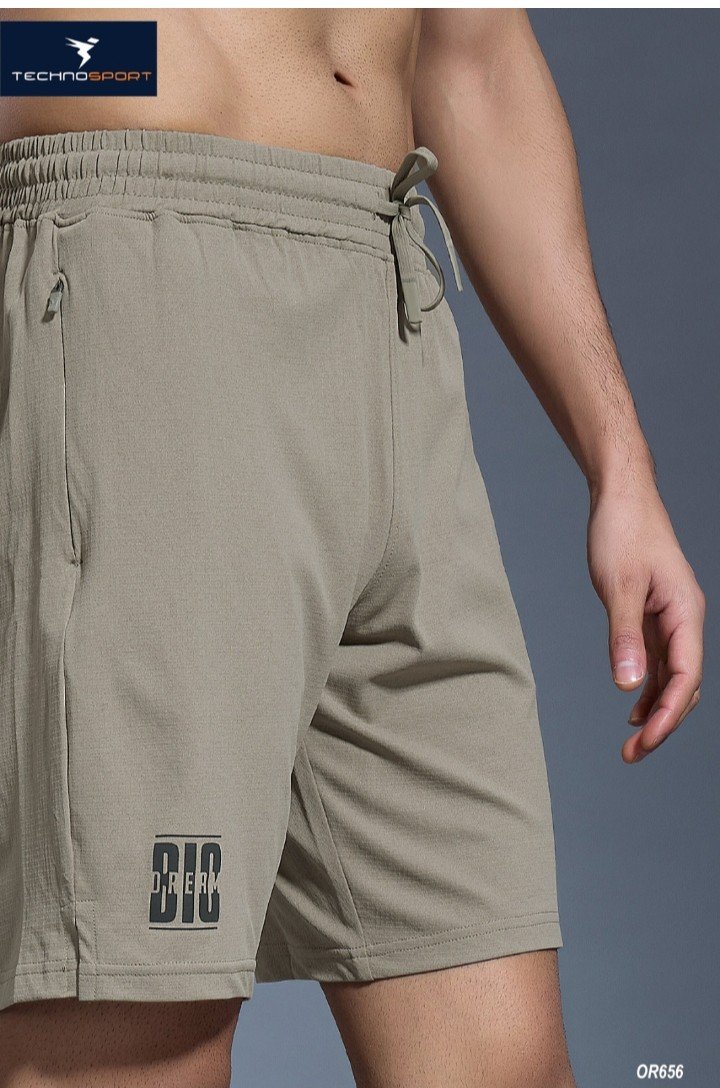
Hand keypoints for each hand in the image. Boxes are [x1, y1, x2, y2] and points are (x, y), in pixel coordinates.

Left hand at [587, 480, 704, 762]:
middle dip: (663, 722)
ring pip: (673, 676)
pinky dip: (648, 685)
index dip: (668, 714)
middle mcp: (684, 619)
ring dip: (656, 709)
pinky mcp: (654, 613)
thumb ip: (624, 636)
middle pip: (684, 684)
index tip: (645, 741)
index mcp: (685, 612)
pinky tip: (633, 704)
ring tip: (633, 743)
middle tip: (632, 754)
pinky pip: (658, 660)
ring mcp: (671, 618)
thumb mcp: (618, 586)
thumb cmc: (622, 533)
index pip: (685, 676)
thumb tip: (627, 685)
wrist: (622, 496)